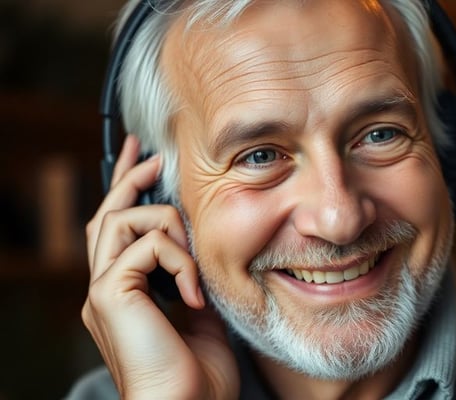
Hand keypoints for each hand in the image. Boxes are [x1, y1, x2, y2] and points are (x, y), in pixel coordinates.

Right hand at [82, 135, 238, 398]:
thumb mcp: (203, 320)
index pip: (119, 232)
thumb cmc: (198, 378)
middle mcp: (106, 288)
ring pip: (120, 220)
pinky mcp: (110, 294)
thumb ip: (196, 284)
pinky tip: (195, 294)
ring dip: (167, 225)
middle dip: (131, 179)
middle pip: (108, 216)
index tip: (147, 164)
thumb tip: (204, 259)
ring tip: (195, 258)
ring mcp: (104, 290)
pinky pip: (145, 247)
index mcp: (126, 294)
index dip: (129, 193)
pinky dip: (180, 261)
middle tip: (154, 158)